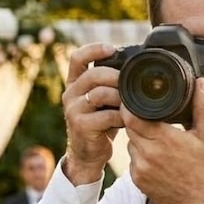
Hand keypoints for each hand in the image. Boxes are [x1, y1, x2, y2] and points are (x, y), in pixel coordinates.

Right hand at [61, 42, 122, 184]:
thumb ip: (109, 85)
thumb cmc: (99, 125)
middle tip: (130, 84)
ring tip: (129, 104)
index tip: (112, 49)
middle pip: (93, 75)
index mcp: (74, 84)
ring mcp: (73, 110)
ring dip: (120, 97)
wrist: (87, 155)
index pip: (77, 58)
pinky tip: (126, 120)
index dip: (93, 49)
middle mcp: (70, 94)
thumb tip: (133, 68)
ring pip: (99, 93)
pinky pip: (106, 115)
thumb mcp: (102, 101)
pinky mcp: (81, 126)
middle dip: (115, 77)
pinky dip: (121, 116)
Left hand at [124, 77, 203, 203]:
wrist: (199, 201)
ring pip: (130, 144)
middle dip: (137, 122)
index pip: (132, 116)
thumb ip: (200, 106)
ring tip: (157, 143)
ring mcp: (140, 168)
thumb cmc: (203, 166)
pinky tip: (156, 160)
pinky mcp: (137, 180)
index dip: (130, 108)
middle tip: (150, 121)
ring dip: (139, 140)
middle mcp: (148, 153)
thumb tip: (200, 82)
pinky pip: (132, 161)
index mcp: (164, 138)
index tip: (136, 103)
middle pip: (130, 128)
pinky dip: (140, 157)